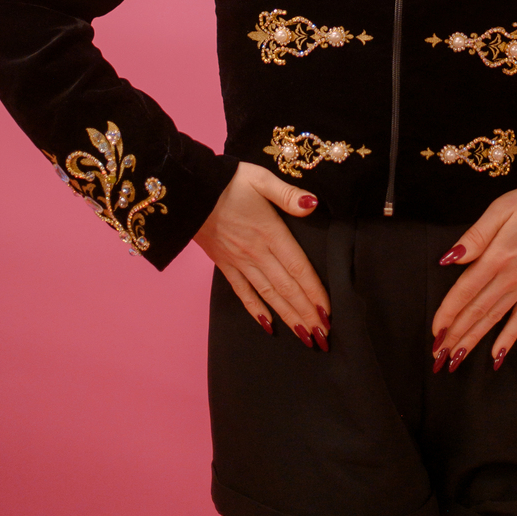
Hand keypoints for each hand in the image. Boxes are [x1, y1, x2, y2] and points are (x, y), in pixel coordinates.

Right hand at [193, 162, 330, 349]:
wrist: (187, 190)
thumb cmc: (227, 181)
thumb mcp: (260, 179)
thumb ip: (288, 194)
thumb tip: (313, 205)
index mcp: (270, 232)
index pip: (298, 268)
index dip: (314, 292)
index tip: (328, 312)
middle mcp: (256, 252)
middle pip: (286, 288)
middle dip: (306, 313)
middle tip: (323, 336)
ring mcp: (239, 261)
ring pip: (268, 295)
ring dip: (287, 316)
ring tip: (304, 336)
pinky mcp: (224, 264)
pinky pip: (242, 292)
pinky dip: (256, 310)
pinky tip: (268, 325)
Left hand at [432, 186, 516, 371]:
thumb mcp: (500, 209)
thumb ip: (475, 236)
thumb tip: (449, 259)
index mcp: (496, 257)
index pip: (465, 291)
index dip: (448, 313)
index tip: (435, 332)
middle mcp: (509, 278)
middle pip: (477, 311)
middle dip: (455, 335)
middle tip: (438, 357)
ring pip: (495, 319)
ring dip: (474, 340)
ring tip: (456, 360)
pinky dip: (509, 339)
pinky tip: (496, 357)